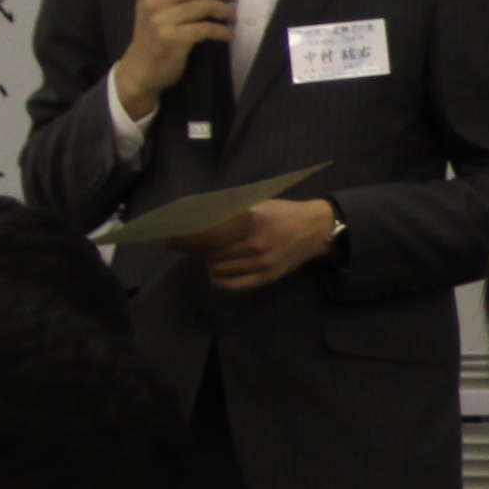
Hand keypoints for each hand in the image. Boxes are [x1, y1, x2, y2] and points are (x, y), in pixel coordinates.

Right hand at [110, 0, 233, 115]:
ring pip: (205, 5)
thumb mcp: (156, 7)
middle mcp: (153, 1)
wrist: (141, 69)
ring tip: (231, 18)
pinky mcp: (173, 39)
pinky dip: (223, 31)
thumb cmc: (154, 35)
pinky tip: (227, 35)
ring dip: (226, 11)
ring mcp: (162, 20)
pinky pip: (207, 29)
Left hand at [190, 195, 338, 293]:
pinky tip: (219, 268)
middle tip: (189, 244)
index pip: (206, 236)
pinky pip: (231, 284)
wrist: (316, 229)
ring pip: (217, 269)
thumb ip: (225, 213)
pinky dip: (219, 277)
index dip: (184, 239)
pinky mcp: (268, 277)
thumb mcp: (253, 204)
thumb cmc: (279, 212)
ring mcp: (262, 263)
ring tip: (212, 253)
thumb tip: (189, 221)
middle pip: (209, 253)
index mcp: (250, 220)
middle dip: (194, 249)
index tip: (172, 238)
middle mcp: (256, 244)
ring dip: (208, 261)